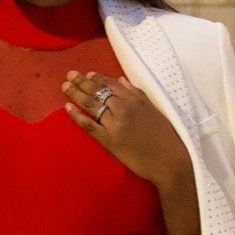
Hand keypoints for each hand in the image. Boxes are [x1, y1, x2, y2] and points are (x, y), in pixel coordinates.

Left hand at [62, 70, 200, 234]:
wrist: (169, 160)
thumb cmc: (164, 136)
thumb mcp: (153, 109)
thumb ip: (136, 93)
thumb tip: (121, 79)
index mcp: (135, 99)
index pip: (111, 84)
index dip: (97, 78)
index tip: (88, 74)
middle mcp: (124, 107)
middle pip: (97, 91)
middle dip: (81, 81)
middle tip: (70, 75)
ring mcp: (115, 123)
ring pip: (90, 104)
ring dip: (75, 93)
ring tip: (65, 86)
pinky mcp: (109, 140)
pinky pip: (88, 124)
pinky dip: (76, 115)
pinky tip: (67, 108)